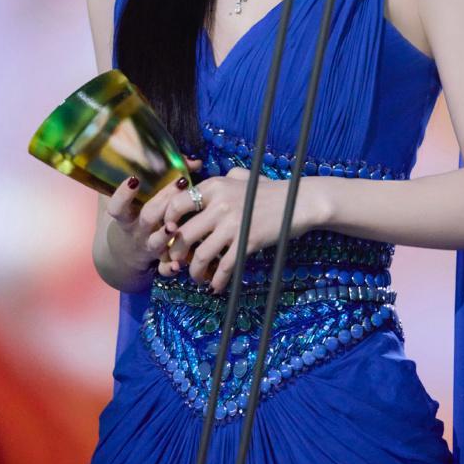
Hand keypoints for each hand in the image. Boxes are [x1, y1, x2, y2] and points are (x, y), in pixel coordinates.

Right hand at [106, 155, 203, 277]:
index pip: (118, 206)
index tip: (133, 179)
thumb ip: (163, 177)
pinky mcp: (157, 263)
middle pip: (148, 217)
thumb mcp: (139, 199)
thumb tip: (195, 161)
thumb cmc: (137, 215)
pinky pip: (162, 268)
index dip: (123, 194)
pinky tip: (178, 265)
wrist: (125, 253)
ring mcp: (147, 248)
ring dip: (165, 235)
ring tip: (173, 227)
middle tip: (179, 184)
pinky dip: (169, 268)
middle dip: (162, 202)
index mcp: (127, 216)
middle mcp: (137, 231)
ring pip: (156, 243)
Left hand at [161, 167, 321, 293]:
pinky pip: (224, 266)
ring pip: (200, 255)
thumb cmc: (269, 190)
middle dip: (175, 254)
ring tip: (196, 277)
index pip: (175, 204)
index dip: (166, 223)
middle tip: (176, 263)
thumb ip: (219, 181)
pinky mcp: (247, 241)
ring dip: (194, 272)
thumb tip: (199, 187)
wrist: (297, 201)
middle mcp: (219, 203)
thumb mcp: (241, 178)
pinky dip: (217, 280)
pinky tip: (216, 286)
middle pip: (184, 235)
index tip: (169, 236)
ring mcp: (233, 224)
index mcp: (214, 186)